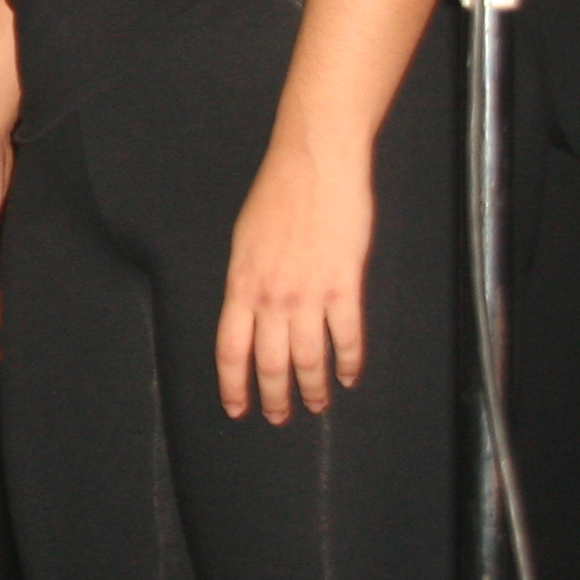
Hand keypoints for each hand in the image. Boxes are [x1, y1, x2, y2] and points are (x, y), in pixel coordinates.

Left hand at [215, 139, 374, 421]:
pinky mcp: (343, 286)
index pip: (230, 348)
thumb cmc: (279, 192)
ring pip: (308, 359)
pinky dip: (349, 362)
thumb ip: (247, 278)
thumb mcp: (246, 238)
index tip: (237, 407)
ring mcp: (308, 294)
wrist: (314, 162)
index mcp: (241, 283)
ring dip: (313, 389)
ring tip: (318, 404)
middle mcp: (271, 296)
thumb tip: (248, 307)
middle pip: (269, 363)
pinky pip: (346, 337)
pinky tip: (350, 375)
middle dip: (274, 397)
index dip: (233, 384)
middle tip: (279, 417)